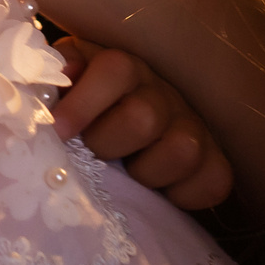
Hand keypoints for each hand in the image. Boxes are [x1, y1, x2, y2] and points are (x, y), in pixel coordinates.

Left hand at [51, 36, 232, 209]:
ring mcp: (192, 125)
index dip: (85, 102)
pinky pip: (213, 181)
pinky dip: (186, 195)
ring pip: (183, 148)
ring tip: (128, 175)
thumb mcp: (62, 92)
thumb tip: (50, 89)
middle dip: (108, 145)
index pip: (115, 70)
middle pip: (143, 117)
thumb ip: (52, 86)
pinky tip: (162, 194)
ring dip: (147, 172)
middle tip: (93, 155)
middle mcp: (161, 92)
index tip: (60, 130)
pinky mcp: (214, 161)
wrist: (129, 133)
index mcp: (121, 69)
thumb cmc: (84, 115)